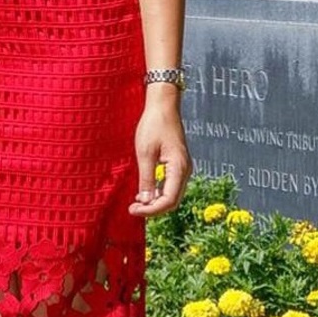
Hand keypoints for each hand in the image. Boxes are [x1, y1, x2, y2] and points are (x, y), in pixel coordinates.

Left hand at [129, 92, 190, 217]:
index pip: (168, 200)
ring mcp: (183, 168)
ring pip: (172, 195)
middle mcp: (185, 170)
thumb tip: (145, 201)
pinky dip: (158, 192)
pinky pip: (171, 185)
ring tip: (136, 203)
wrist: (163, 106)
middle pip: (172, 201)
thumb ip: (146, 179)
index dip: (151, 210)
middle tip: (132, 209)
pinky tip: (145, 193)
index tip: (133, 210)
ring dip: (155, 202)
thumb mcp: (145, 153)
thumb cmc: (154, 125)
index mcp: (179, 168)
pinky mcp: (178, 164)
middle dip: (153, 209)